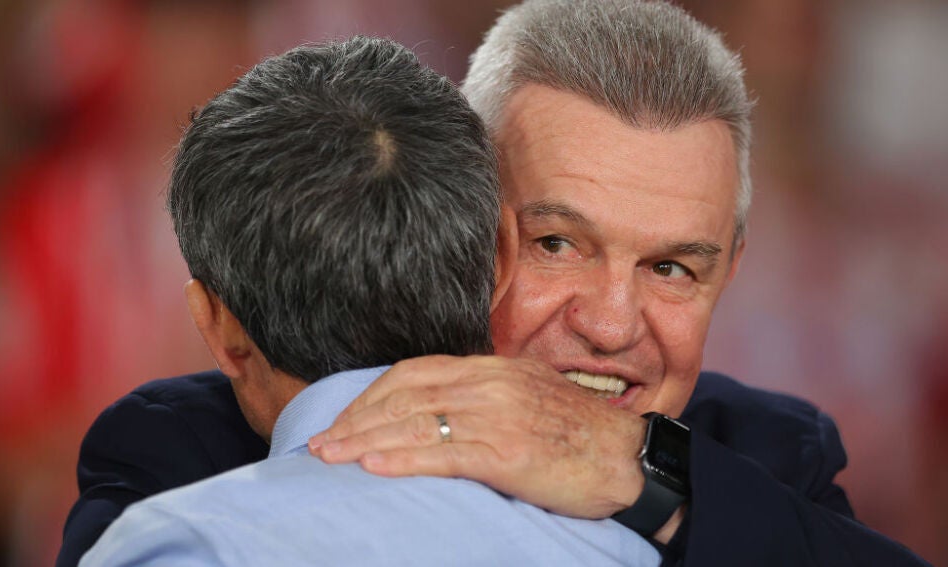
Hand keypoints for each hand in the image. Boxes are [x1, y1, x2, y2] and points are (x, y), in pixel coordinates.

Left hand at [308, 355, 647, 518]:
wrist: (628, 456)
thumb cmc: (578, 432)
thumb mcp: (527, 395)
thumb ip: (484, 395)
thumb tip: (440, 411)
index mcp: (491, 368)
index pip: (413, 373)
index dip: (370, 396)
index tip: (343, 420)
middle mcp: (489, 384)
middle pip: (404, 397)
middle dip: (355, 421)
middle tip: (319, 444)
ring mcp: (498, 416)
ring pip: (416, 424)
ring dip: (364, 442)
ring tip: (329, 459)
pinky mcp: (508, 453)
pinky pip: (444, 454)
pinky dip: (403, 460)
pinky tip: (373, 468)